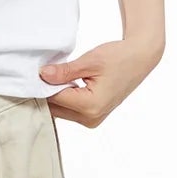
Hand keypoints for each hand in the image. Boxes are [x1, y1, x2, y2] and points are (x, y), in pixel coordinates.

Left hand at [39, 35, 163, 126]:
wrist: (139, 58)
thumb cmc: (119, 57)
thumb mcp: (89, 61)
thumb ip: (64, 71)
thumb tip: (42, 75)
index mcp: (91, 106)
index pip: (55, 98)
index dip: (43, 84)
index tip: (36, 72)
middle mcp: (91, 118)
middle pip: (56, 108)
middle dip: (48, 92)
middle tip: (44, 72)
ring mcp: (93, 120)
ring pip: (61, 111)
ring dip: (56, 95)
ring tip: (58, 76)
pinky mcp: (93, 117)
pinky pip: (70, 110)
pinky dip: (65, 98)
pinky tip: (66, 83)